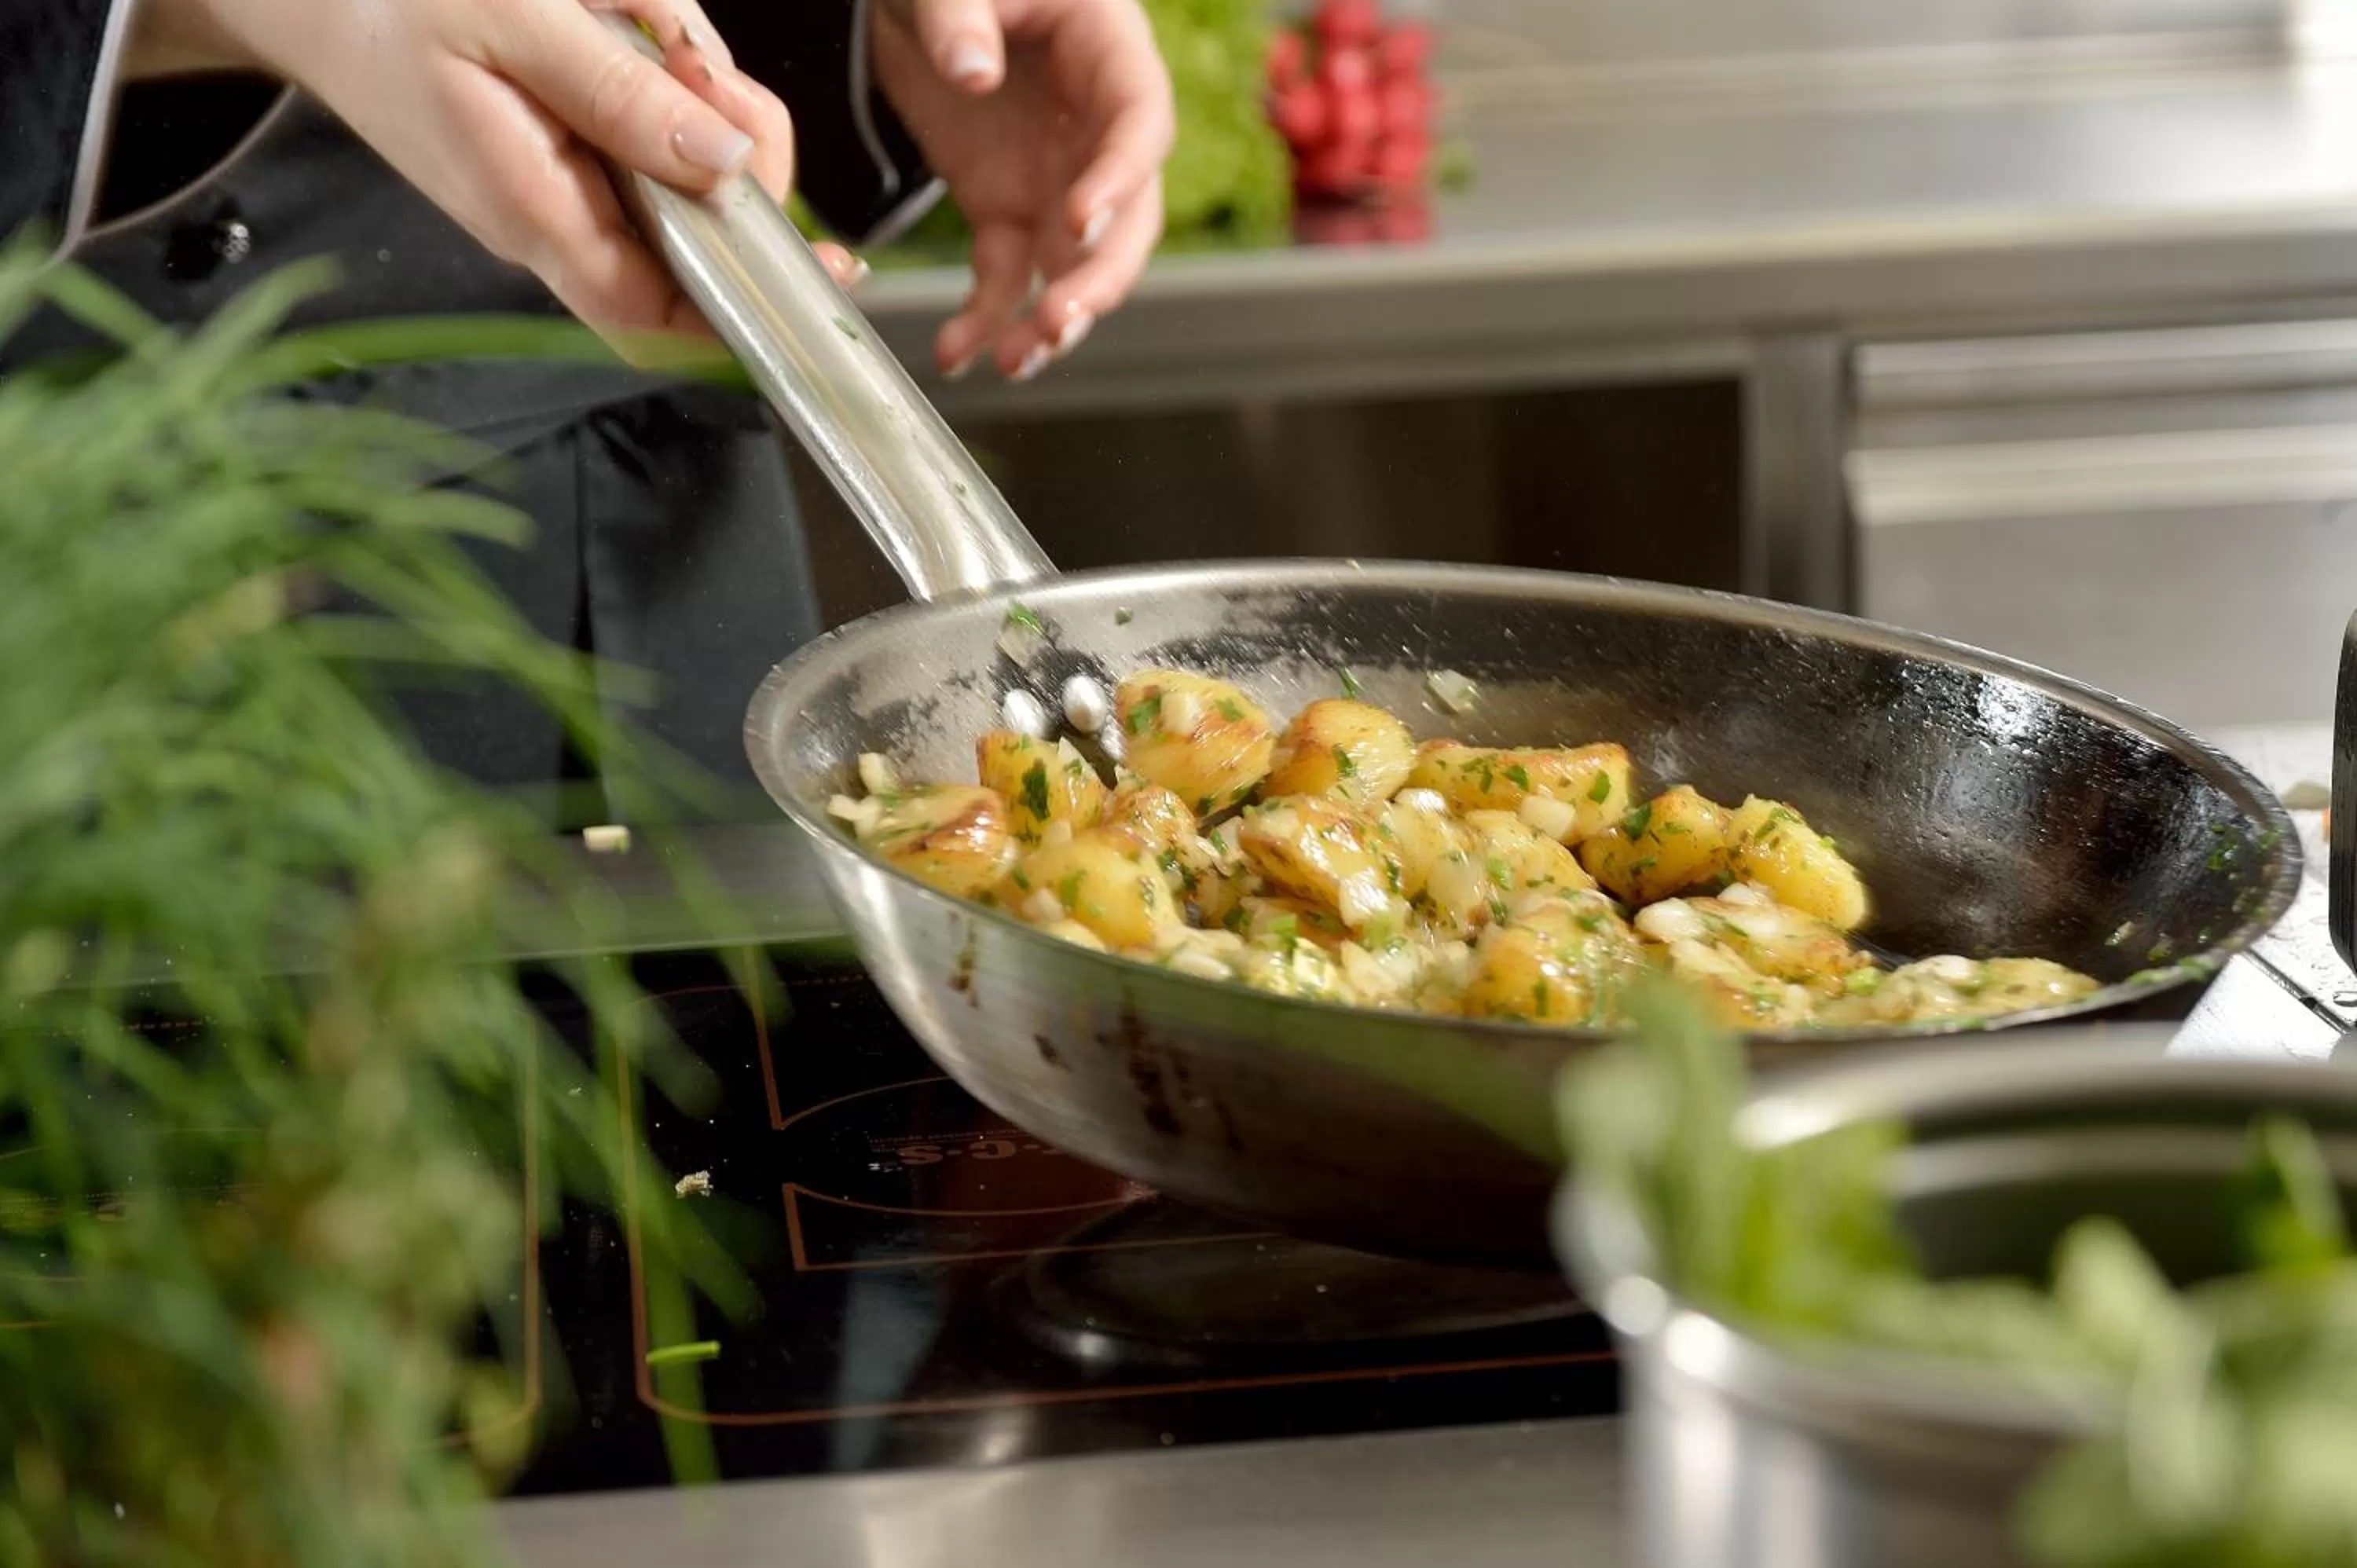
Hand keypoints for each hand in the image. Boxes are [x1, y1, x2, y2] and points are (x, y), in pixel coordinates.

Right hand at [128, 0, 866, 343]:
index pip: (661, 316)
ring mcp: (566, 191)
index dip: (746, 315)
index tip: (819, 275)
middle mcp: (558, 224)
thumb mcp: (517, 19)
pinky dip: (670, 79)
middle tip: (698, 63)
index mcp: (537, 214)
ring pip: (689, 177)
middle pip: (699, 240)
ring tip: (649, 26)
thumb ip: (623, 97)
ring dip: (702, 99)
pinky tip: (638, 30)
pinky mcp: (571, 152)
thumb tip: (728, 169)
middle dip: (738, 156)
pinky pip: (654, 135)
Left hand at [869, 0, 1174, 380]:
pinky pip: (1007, 274)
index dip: (1120, 178)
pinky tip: (955, 353)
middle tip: (1059, 319)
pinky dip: (984, 318)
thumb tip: (973, 74)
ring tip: (1015, 361)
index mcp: (1109, 55)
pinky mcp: (1006, 210)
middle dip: (1098, 276)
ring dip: (1052, 317)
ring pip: (1075, 264)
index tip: (1080, 222)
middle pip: (1128, 216)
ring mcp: (1056, 178)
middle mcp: (1096, 130)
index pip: (1139, 125)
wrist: (913, 0)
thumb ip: (959, 15)